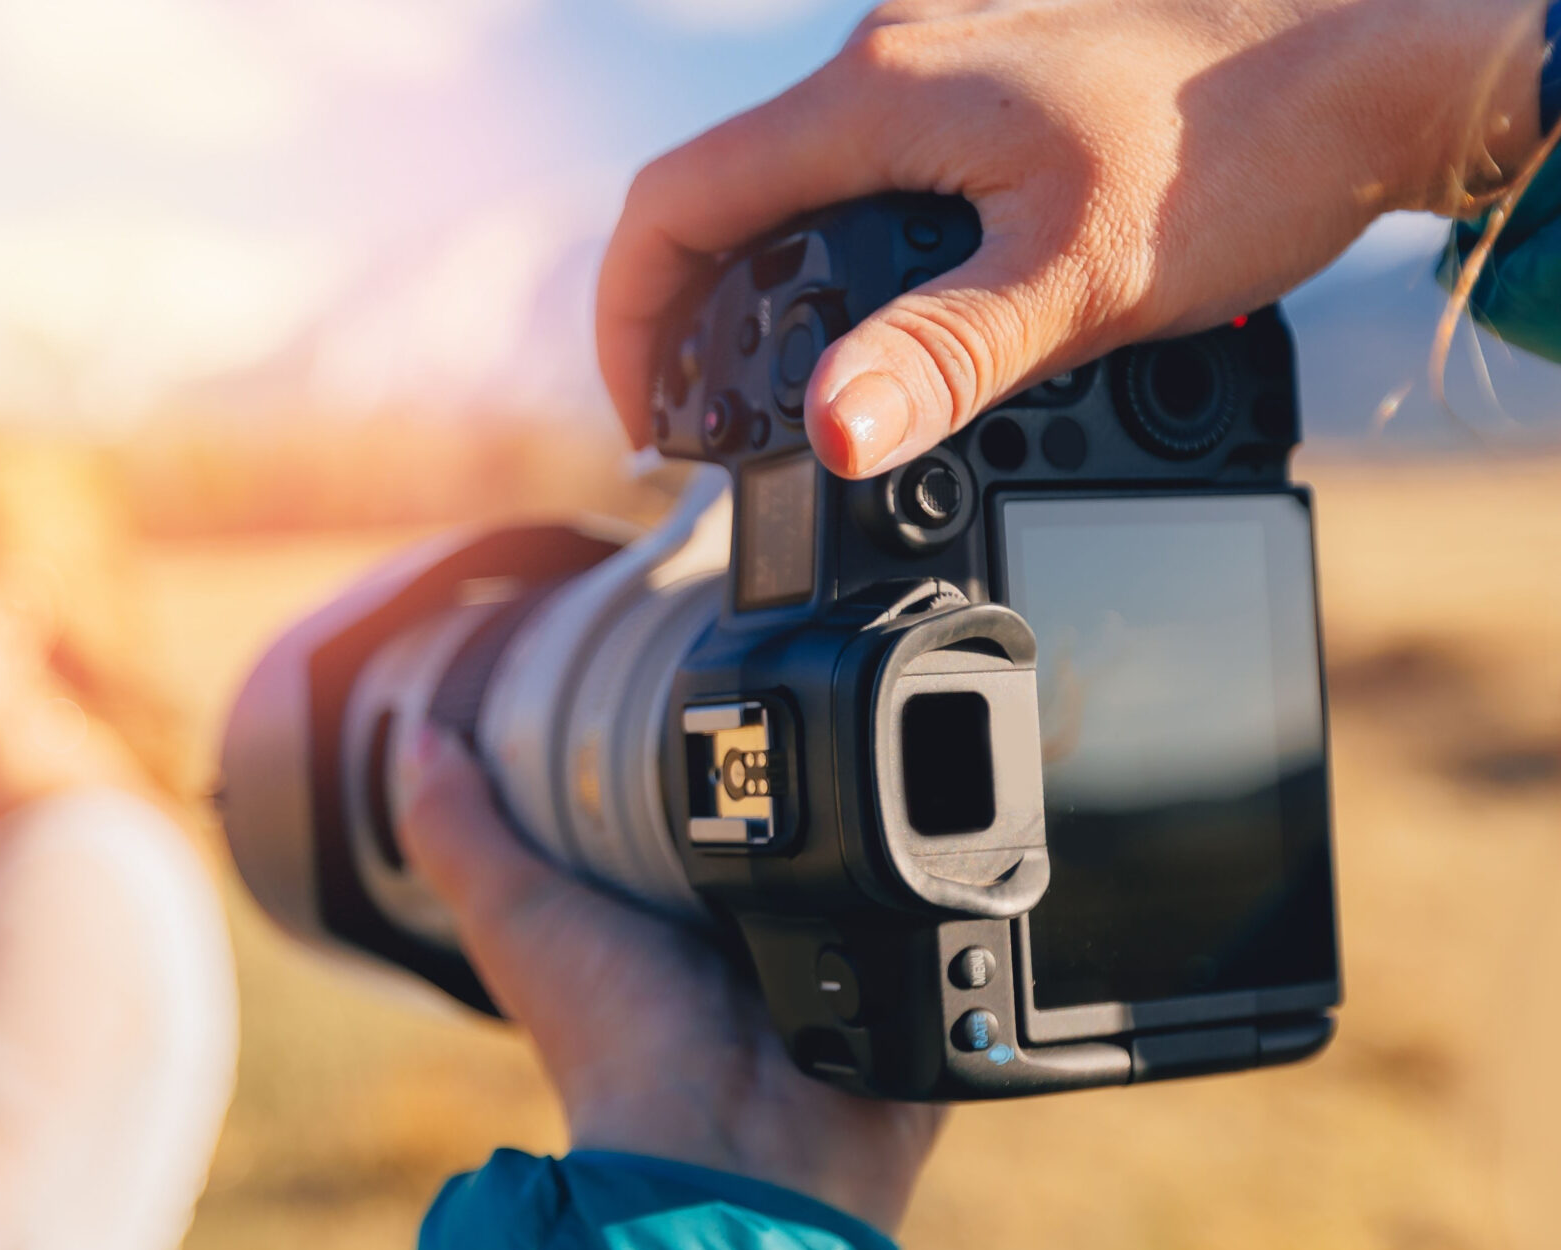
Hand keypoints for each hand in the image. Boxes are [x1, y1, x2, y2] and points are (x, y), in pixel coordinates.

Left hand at [396, 726, 941, 1233]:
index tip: (685, 669)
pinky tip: (936, 814)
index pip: (683, 807)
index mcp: (665, 915)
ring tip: (864, 739)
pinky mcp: (921, 987)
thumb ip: (459, 831)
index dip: (679, 750)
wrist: (733, 1145)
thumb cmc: (616, 1040)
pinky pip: (949, 912)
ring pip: (871, 853)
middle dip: (789, 768)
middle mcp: (753, 937)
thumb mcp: (516, 918)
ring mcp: (840, 962)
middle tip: (792, 689)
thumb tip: (419, 734)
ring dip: (873, 812)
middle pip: (784, 821)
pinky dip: (941, 875)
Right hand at [598, 0, 1545, 479]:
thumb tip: (828, 438)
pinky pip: (872, 157)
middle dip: (686, 312)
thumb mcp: (1077, 279)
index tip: (646, 417)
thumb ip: (938, 358)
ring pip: (794, 171)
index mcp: (872, 97)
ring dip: (764, 278)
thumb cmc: (1241, 148)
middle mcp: (887, 55)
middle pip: (721, 187)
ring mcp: (942, 54)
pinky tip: (902, 303)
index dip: (629, 319)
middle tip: (704, 424)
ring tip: (790, 382)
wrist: (1377, 58)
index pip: (674, 202)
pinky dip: (841, 240)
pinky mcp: (996, 72)